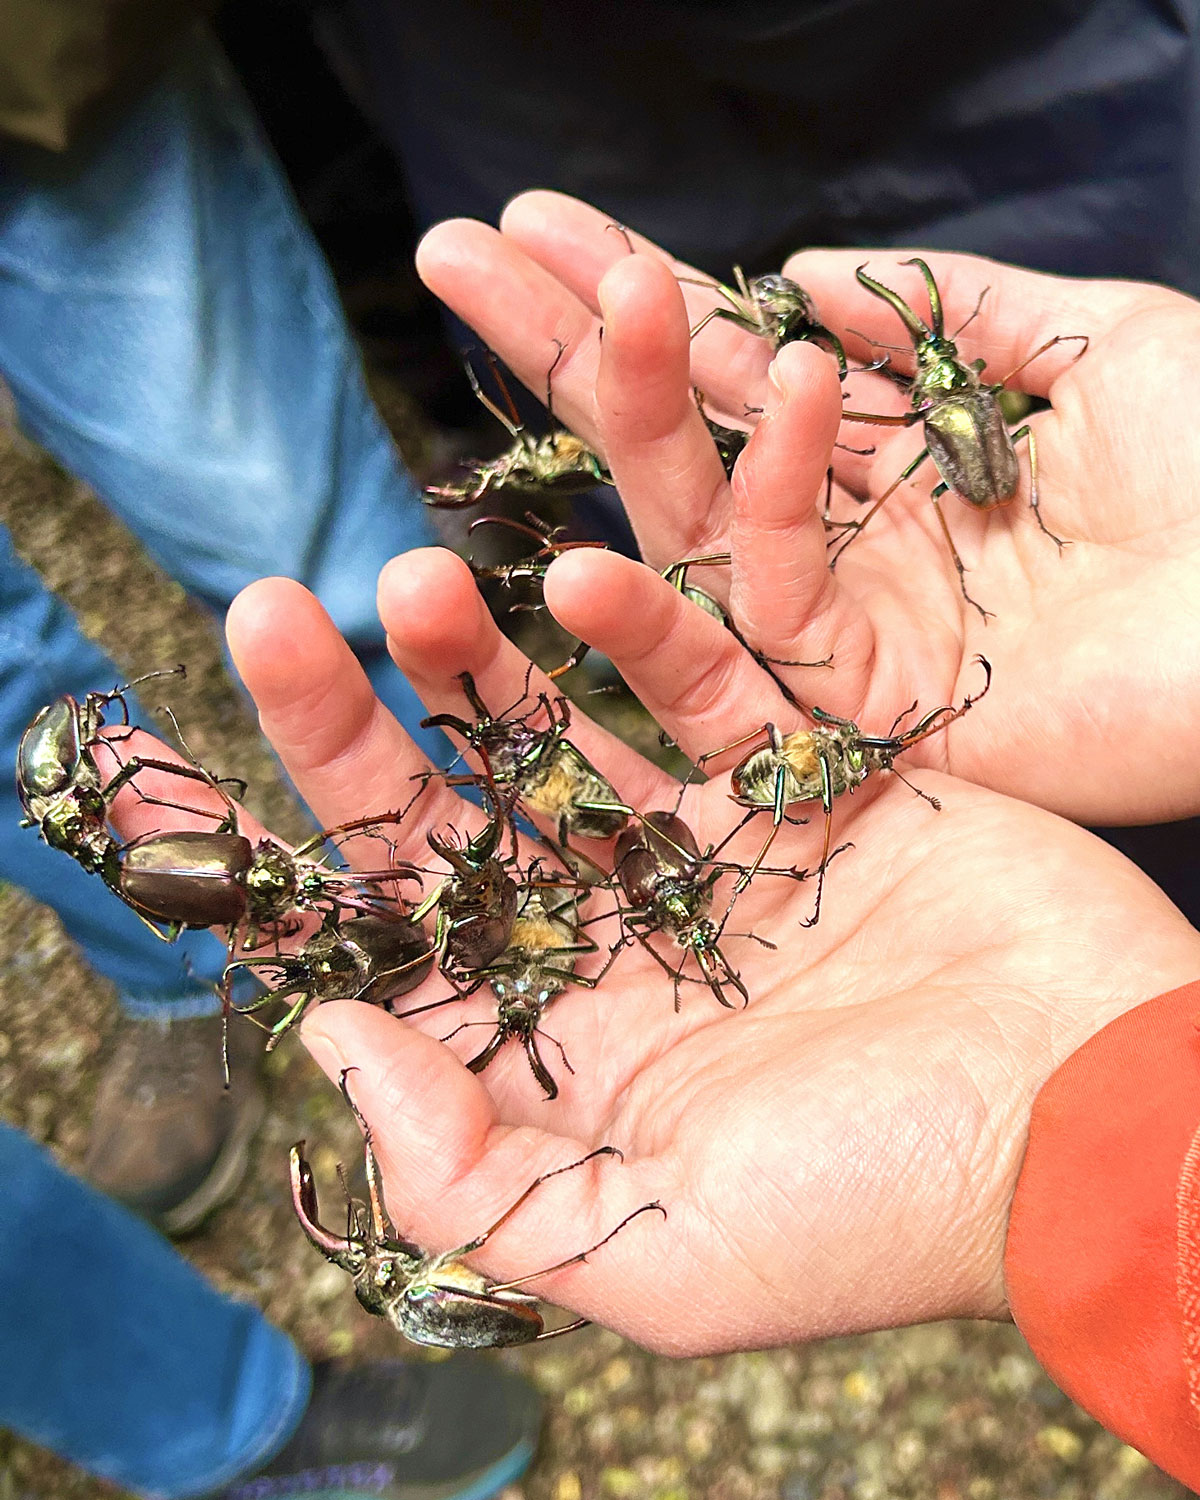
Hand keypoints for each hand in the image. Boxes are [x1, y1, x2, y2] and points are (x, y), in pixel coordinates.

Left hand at [208, 555, 1199, 1355]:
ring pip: (561, 735)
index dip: (274, 874)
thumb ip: (475, 1171)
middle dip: (352, 723)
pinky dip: (647, 634)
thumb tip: (340, 1044)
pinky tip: (580, 577)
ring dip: (478, 658)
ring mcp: (711, 856)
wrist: (1102, 1122)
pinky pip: (710, 689)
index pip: (382, 951)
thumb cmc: (888, 1212)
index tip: (156, 785)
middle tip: (273, 614)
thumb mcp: (659, 1252)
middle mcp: (619, 948)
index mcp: (564, 1060)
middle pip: (449, 818)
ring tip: (409, 580)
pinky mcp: (810, 782)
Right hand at [416, 191, 1199, 824]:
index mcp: (895, 464)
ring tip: (527, 287)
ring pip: (687, 523)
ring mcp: (843, 635)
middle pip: (678, 443)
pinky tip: (754, 391)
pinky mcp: (863, 713)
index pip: (733, 376)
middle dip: (566, 341)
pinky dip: (758, 504)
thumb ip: (942, 311)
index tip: (535, 226)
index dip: (638, 302)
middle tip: (452, 251)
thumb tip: (801, 271)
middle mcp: (846, 549)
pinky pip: (776, 609)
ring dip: (611, 404)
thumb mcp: (1094, 345)